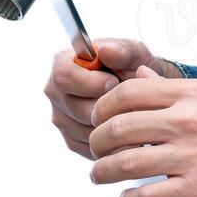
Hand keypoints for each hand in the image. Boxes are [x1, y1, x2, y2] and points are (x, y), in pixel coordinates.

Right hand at [43, 38, 182, 159]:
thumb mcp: (135, 53)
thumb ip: (123, 50)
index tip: (113, 81)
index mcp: (63, 63)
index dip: (90, 82)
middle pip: (73, 107)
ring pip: (82, 129)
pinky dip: (108, 138)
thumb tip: (106, 50)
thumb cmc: (134, 68)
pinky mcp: (71, 139)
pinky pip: (88, 145)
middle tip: (123, 98)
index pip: (63, 76)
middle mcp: (55, 91)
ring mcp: (60, 117)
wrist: (142, 92)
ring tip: (122, 109)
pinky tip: (118, 122)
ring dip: (108, 122)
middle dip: (104, 105)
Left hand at [88, 64, 196, 196]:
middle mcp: (187, 122)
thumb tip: (140, 74)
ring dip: (102, 172)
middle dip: (97, 141)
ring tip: (99, 176)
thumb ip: (173, 88)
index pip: (128, 93)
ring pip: (125, 164)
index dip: (103, 107)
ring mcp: (191, 157)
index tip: (98, 118)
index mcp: (190, 95)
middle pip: (119, 128)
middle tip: (95, 149)